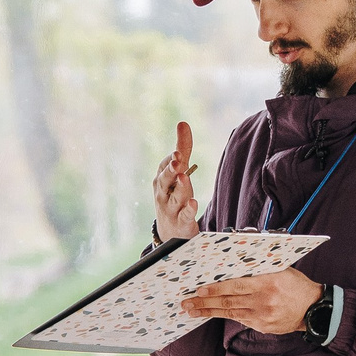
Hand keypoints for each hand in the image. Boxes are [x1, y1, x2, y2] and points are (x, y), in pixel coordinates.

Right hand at [151, 120, 199, 240]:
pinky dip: (188, 210)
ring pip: (175, 196)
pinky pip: (184, 215)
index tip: (179, 151)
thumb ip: (183, 149)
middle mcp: (163, 192)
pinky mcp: (181, 221)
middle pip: (165, 180)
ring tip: (183, 177)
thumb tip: (182, 123)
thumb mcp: (177, 173)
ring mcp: (171, 208)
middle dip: (170, 170)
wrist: (169, 232)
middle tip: (177, 160)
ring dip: (180, 187)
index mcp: (162, 179)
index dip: (172, 158)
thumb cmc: (174, 196)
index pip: (165, 165)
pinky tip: (193, 203)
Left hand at [181, 269, 322, 335]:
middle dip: (205, 302)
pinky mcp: (263, 326)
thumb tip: (235, 261)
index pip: (237, 285)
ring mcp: (263, 315)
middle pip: (229, 301)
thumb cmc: (295, 285)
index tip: (199, 288)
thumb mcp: (281, 269)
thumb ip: (259, 267)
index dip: (216, 288)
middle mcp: (264, 300)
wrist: (314, 309)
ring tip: (191, 310)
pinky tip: (211, 313)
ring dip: (209, 311)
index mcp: (269, 282)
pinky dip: (225, 315)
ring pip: (230, 312)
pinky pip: (240, 319)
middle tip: (186, 303)